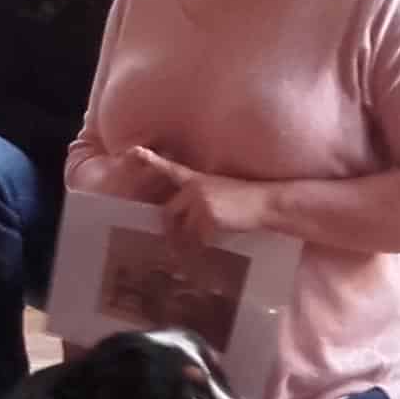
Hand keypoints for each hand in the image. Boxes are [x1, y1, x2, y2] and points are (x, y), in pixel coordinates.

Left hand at [124, 149, 270, 244]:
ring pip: (183, 229)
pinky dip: (206, 243)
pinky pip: (198, 238)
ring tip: (204, 243)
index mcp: (196, 179)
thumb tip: (177, 223)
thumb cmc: (243, 201)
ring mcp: (201, 200)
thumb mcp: (217, 192)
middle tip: (174, 247)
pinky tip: (218, 239)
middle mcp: (194, 187)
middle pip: (169, 213)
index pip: (170, 169)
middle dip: (172, 232)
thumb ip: (195, 201)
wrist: (265, 203)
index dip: (152, 161)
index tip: (133, 150)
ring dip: (190, 241)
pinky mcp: (208, 215)